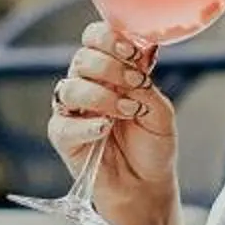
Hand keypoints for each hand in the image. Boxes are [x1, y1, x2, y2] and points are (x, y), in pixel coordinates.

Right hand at [47, 24, 178, 224]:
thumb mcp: (161, 112)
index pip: (95, 38)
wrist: (147, 186)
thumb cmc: (152, 147)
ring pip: (69, 87)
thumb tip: (145, 49)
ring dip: (101, 95)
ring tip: (128, 111)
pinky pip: (63, 124)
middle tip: (136, 84)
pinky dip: (85, 125)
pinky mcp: (63, 137)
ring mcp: (72, 111)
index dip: (109, 38)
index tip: (132, 52)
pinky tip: (105, 128)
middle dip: (111, 67)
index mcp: (110, 72)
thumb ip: (147, 83)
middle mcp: (87, 86)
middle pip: (81, 58)